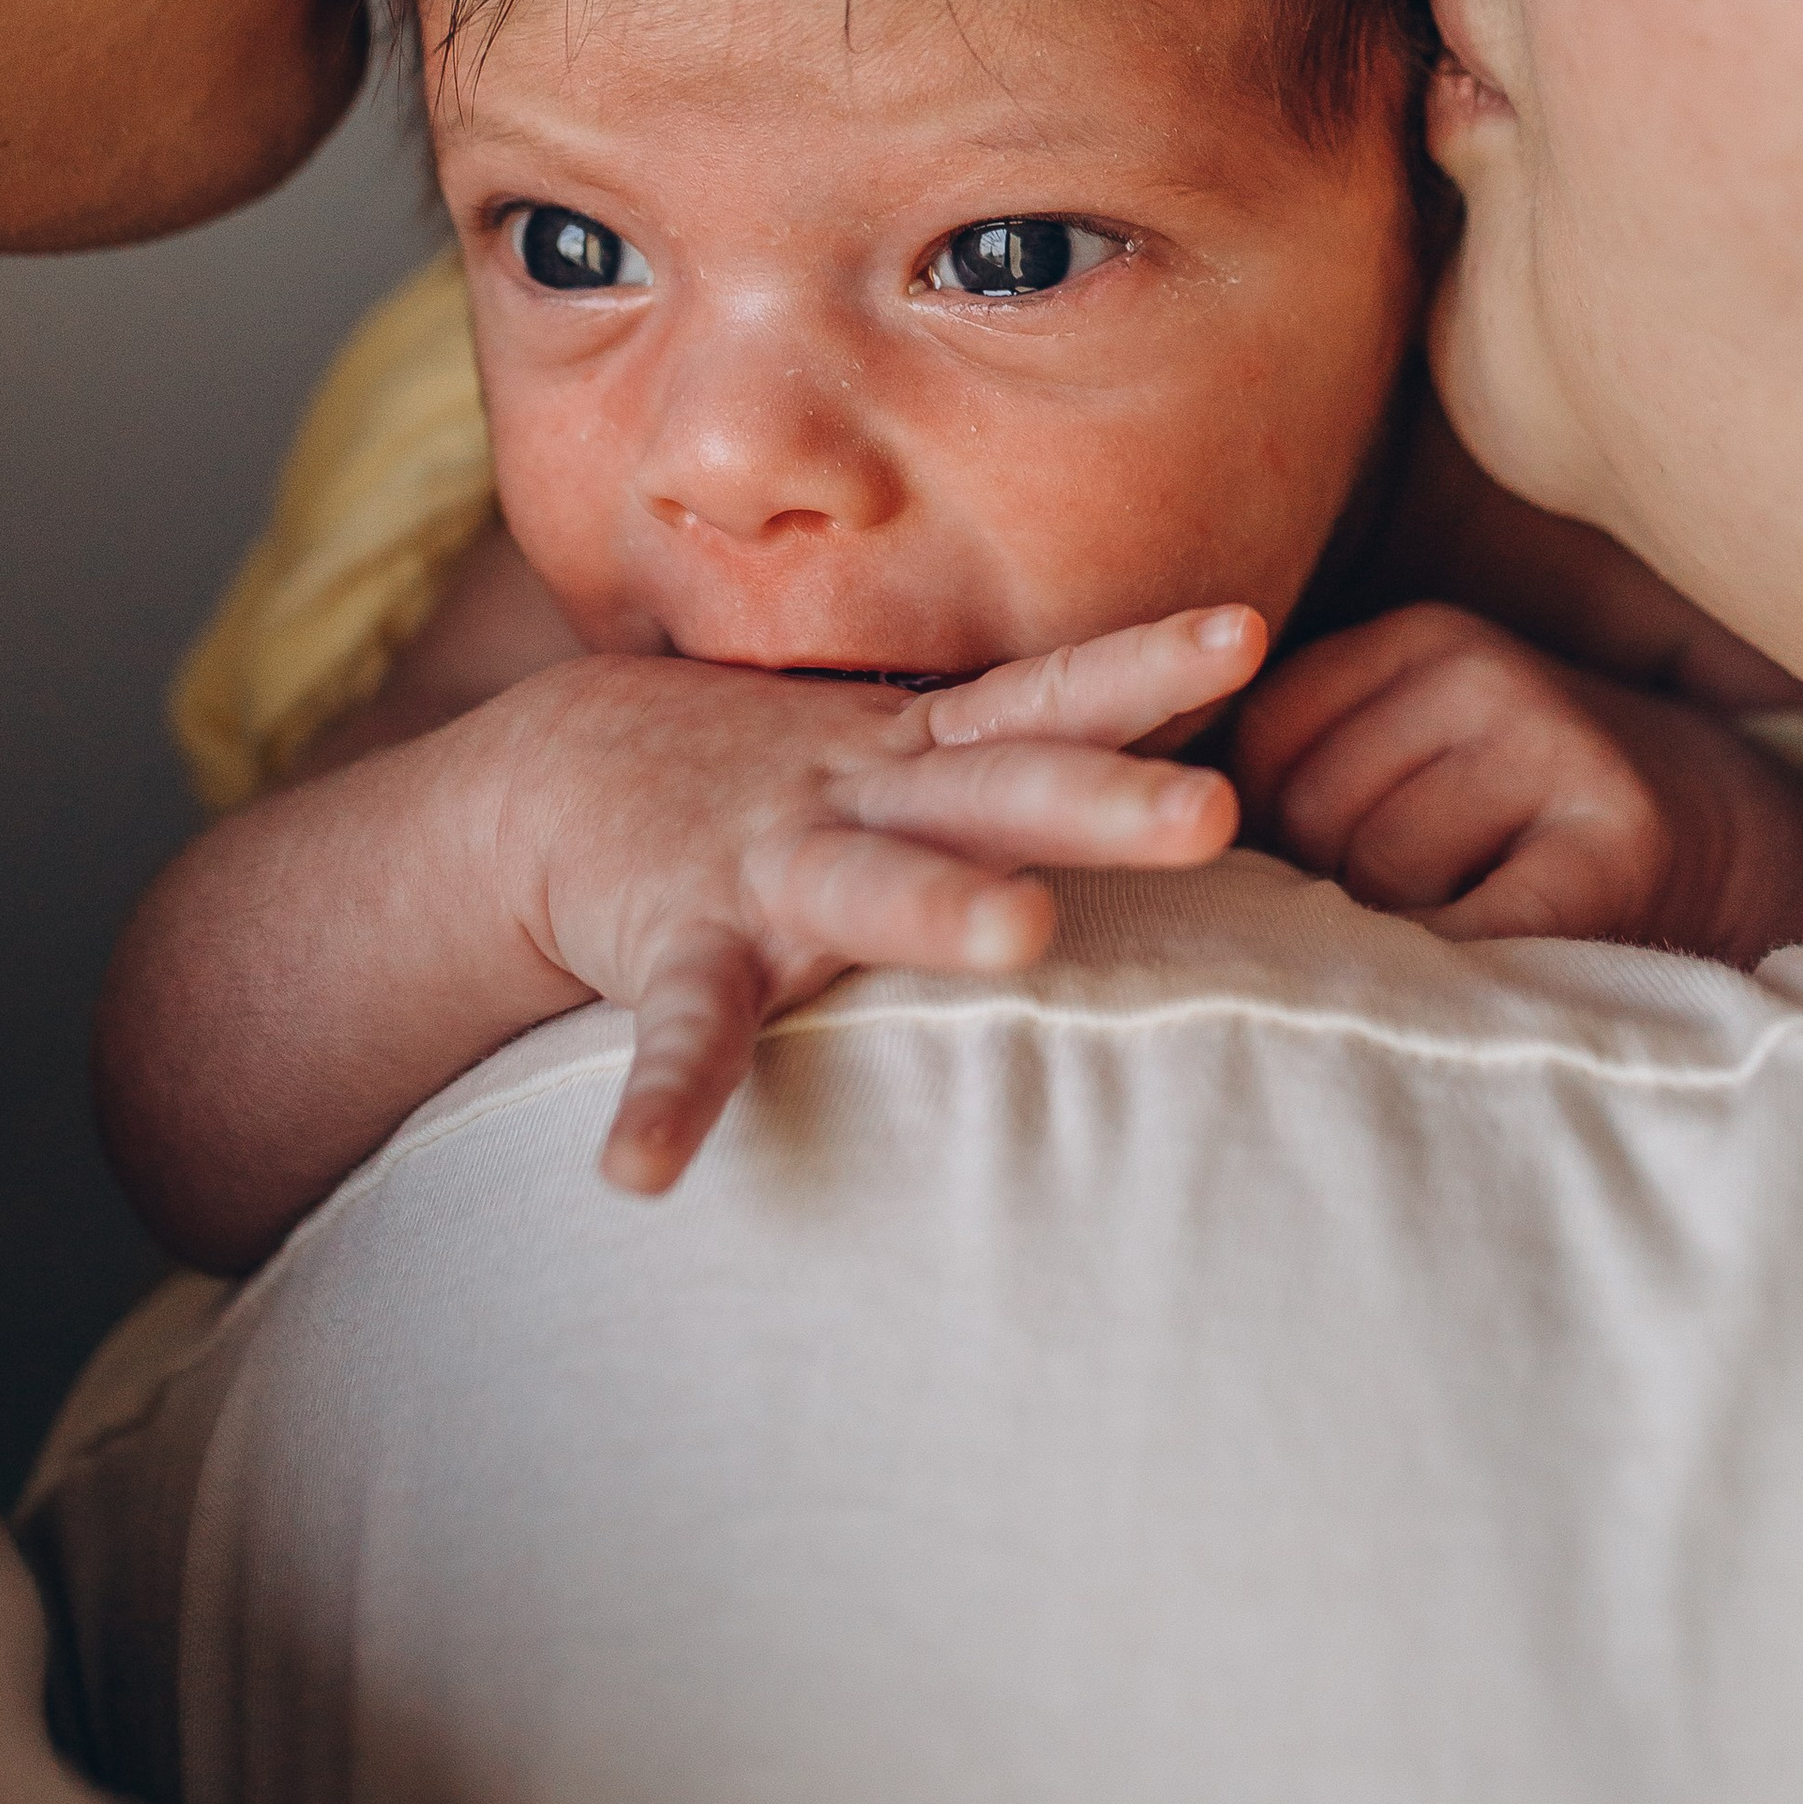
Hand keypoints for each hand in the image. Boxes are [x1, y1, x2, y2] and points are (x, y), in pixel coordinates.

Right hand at [499, 605, 1262, 1193]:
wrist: (555, 774)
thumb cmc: (771, 778)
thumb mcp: (893, 754)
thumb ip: (1014, 761)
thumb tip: (1190, 792)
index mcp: (919, 752)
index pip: (1050, 697)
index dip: (1148, 665)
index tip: (1247, 631)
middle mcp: (860, 795)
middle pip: (1001, 788)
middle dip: (1106, 800)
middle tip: (1215, 813)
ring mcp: (766, 865)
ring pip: (868, 886)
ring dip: (940, 908)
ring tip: (1022, 935)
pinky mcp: (677, 947)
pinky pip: (682, 1032)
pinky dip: (666, 1099)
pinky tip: (642, 1172)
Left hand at [1235, 601, 1802, 962]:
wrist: (1748, 851)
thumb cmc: (1541, 817)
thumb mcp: (1432, 742)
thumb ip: (1315, 757)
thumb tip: (1165, 823)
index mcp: (1428, 636)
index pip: (1264, 743)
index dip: (1272, 830)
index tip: (1333, 861)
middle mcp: (1488, 672)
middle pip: (1314, 819)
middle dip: (1337, 890)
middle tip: (1420, 909)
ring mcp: (1558, 751)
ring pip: (1382, 883)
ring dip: (1408, 938)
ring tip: (1476, 925)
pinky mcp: (1614, 848)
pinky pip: (1471, 939)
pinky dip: (1462, 977)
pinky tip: (1505, 967)